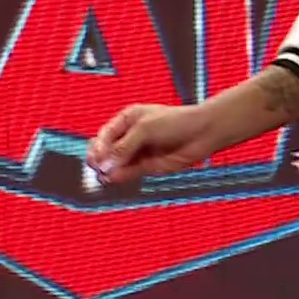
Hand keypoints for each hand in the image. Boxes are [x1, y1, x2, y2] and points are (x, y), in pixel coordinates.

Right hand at [88, 103, 216, 185]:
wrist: (202, 133)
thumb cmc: (178, 122)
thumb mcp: (146, 128)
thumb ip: (124, 146)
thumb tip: (104, 164)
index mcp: (128, 119)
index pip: (104, 135)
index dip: (98, 146)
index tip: (96, 157)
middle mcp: (130, 136)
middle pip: (106, 150)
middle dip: (100, 159)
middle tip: (98, 166)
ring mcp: (138, 151)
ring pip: (115, 164)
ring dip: (108, 170)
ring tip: (105, 174)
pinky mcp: (146, 166)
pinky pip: (127, 173)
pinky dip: (118, 176)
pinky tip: (113, 178)